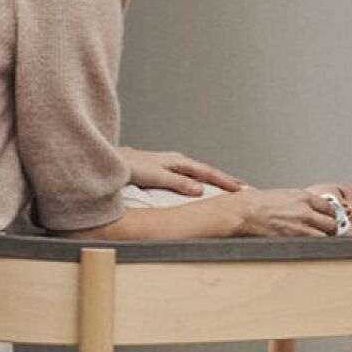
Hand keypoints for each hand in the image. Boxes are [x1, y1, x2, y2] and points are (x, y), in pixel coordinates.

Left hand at [122, 146, 246, 195]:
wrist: (110, 162)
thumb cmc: (128, 167)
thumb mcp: (156, 176)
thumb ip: (178, 183)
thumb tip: (200, 190)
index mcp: (177, 162)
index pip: (208, 172)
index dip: (225, 181)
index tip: (240, 189)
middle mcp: (175, 161)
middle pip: (206, 171)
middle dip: (224, 179)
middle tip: (241, 187)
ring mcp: (169, 164)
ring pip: (197, 172)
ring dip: (212, 180)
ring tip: (225, 187)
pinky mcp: (162, 170)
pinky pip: (187, 175)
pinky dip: (198, 180)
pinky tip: (198, 186)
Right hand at [234, 182, 351, 237]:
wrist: (245, 212)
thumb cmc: (255, 203)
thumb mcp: (281, 195)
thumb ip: (296, 202)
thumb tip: (304, 209)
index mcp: (302, 196)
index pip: (328, 206)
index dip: (330, 214)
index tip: (329, 217)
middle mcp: (305, 210)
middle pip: (331, 221)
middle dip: (330, 226)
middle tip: (327, 230)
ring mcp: (302, 225)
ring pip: (326, 234)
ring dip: (324, 237)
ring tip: (319, 239)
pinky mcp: (295, 238)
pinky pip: (314, 244)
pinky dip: (315, 245)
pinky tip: (310, 245)